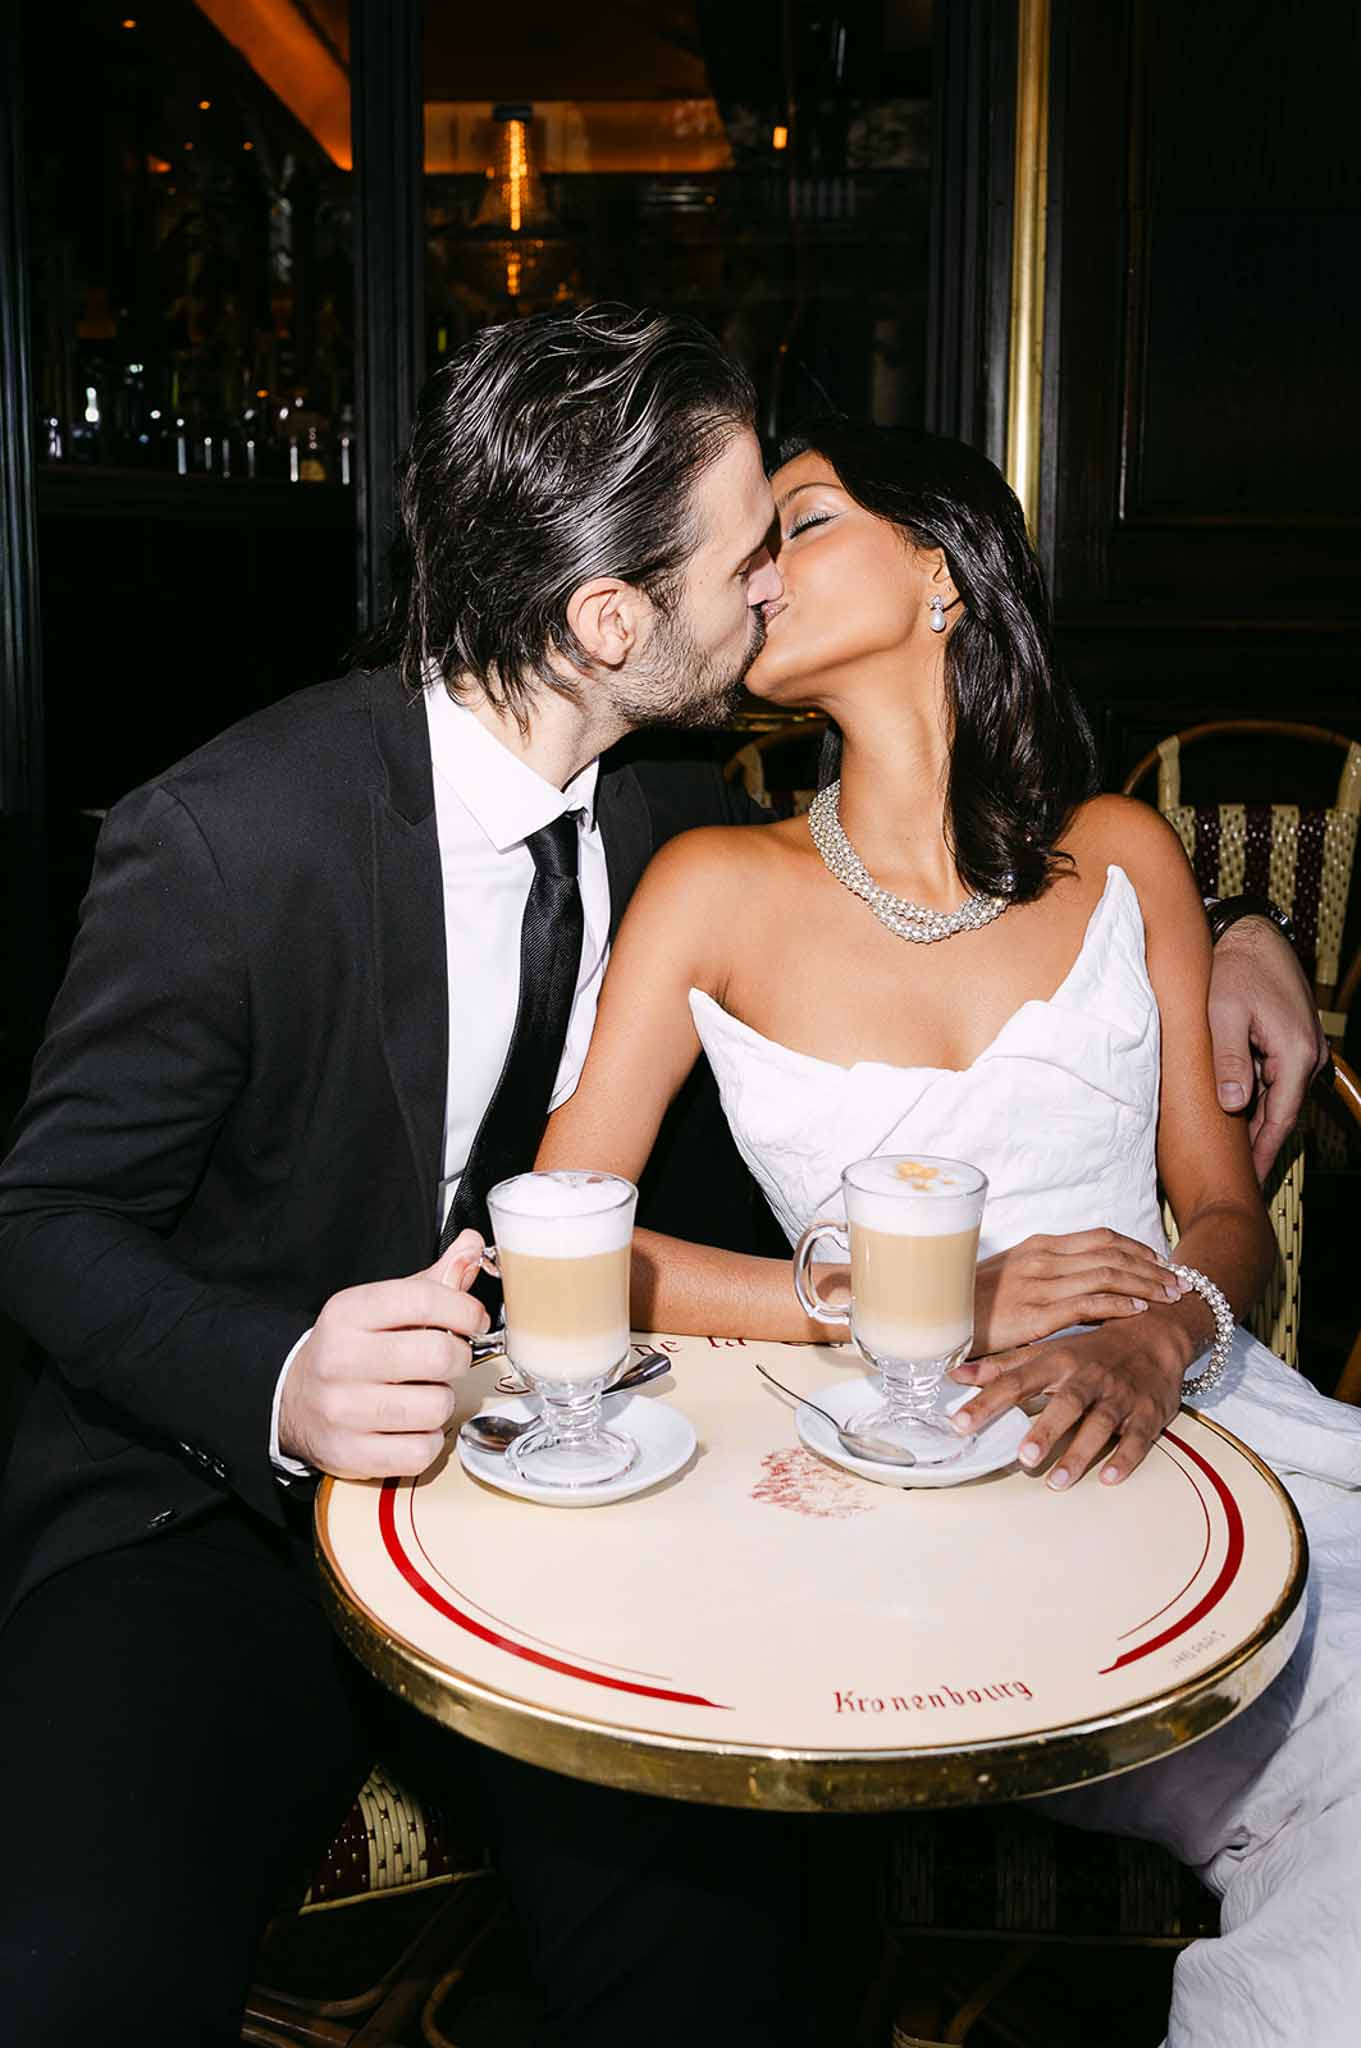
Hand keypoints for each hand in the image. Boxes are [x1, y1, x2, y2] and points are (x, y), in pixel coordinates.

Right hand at [279, 1231, 489, 1477]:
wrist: (293, 1400)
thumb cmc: (353, 1348)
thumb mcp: (382, 1307)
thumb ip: (432, 1280)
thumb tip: (472, 1247)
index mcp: (348, 1313)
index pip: (425, 1300)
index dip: (465, 1310)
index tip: (474, 1320)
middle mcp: (339, 1359)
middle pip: (438, 1355)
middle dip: (458, 1357)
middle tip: (449, 1360)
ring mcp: (341, 1410)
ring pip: (435, 1406)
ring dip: (442, 1401)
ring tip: (424, 1393)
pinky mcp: (349, 1453)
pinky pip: (422, 1450)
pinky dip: (429, 1440)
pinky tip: (412, 1426)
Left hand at [951, 1321, 1185, 1489]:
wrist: (1156, 1333)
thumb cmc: (1092, 1348)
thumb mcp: (1048, 1350)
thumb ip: (1003, 1367)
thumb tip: (956, 1377)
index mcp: (1059, 1361)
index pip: (1017, 1382)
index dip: (988, 1402)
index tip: (960, 1423)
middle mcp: (1089, 1377)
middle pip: (1067, 1403)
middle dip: (1046, 1430)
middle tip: (1024, 1457)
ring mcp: (1120, 1396)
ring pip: (1101, 1424)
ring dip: (1080, 1453)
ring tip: (1058, 1481)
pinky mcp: (1148, 1413)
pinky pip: (1138, 1438)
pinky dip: (1126, 1458)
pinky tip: (1109, 1478)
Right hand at [969, 1228, 1187, 1353]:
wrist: (931, 1320)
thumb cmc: (970, 1304)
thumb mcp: (1010, 1280)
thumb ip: (1046, 1277)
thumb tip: (1083, 1287)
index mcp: (1038, 1247)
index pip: (1101, 1238)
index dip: (1138, 1248)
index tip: (1161, 1262)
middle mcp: (1042, 1258)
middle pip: (1113, 1253)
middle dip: (1152, 1266)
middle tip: (1180, 1281)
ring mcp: (1039, 1284)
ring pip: (1108, 1274)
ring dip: (1146, 1284)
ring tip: (1170, 1297)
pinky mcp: (1035, 1313)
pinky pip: (1088, 1302)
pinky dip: (1119, 1304)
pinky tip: (1139, 1310)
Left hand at [1208, 916, 1326, 1178]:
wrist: (1252, 936)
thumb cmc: (1234, 969)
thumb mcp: (1223, 1014)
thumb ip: (1229, 1059)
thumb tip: (1234, 1104)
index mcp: (1295, 1054)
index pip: (1280, 1118)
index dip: (1264, 1152)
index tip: (1249, 1181)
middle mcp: (1308, 1055)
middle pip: (1281, 1112)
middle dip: (1260, 1143)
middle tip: (1237, 1177)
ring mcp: (1304, 1049)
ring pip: (1278, 1096)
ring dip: (1258, 1120)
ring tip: (1234, 1153)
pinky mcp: (1293, 1041)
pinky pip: (1277, 1079)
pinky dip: (1260, 1097)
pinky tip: (1239, 1112)